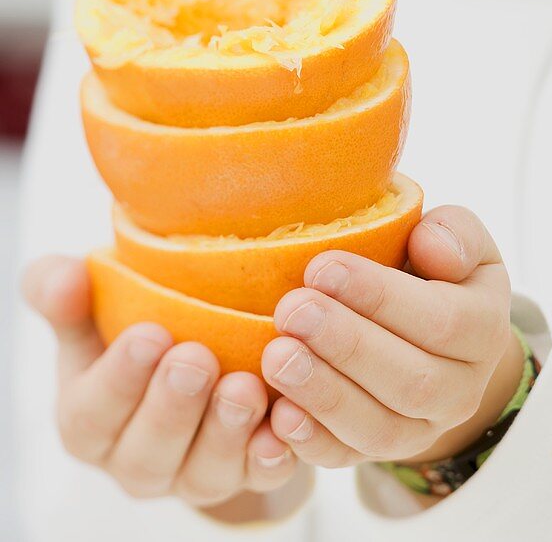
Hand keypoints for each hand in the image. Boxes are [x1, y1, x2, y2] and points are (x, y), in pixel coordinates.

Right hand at [21, 255, 300, 508]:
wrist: (206, 339)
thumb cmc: (138, 320)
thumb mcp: (93, 303)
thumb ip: (63, 290)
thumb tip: (66, 277)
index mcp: (89, 417)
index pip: (93, 412)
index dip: (119, 379)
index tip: (150, 335)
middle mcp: (136, 458)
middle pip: (147, 453)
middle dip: (173, 407)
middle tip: (197, 359)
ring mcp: (192, 473)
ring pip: (204, 473)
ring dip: (226, 433)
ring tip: (245, 388)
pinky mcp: (245, 474)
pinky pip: (260, 479)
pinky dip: (272, 457)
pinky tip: (284, 428)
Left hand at [261, 206, 524, 467]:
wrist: (429, 329)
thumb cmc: (433, 269)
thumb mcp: (456, 238)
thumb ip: (453, 233)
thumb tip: (432, 248)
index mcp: (484, 329)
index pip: (442, 321)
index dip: (380, 297)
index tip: (322, 266)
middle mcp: (461, 389)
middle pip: (411, 382)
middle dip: (346, 345)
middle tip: (291, 310)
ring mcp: (422, 429)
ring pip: (379, 428)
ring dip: (324, 395)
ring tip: (276, 356)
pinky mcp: (378, 452)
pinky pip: (347, 458)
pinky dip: (312, 442)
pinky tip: (278, 415)